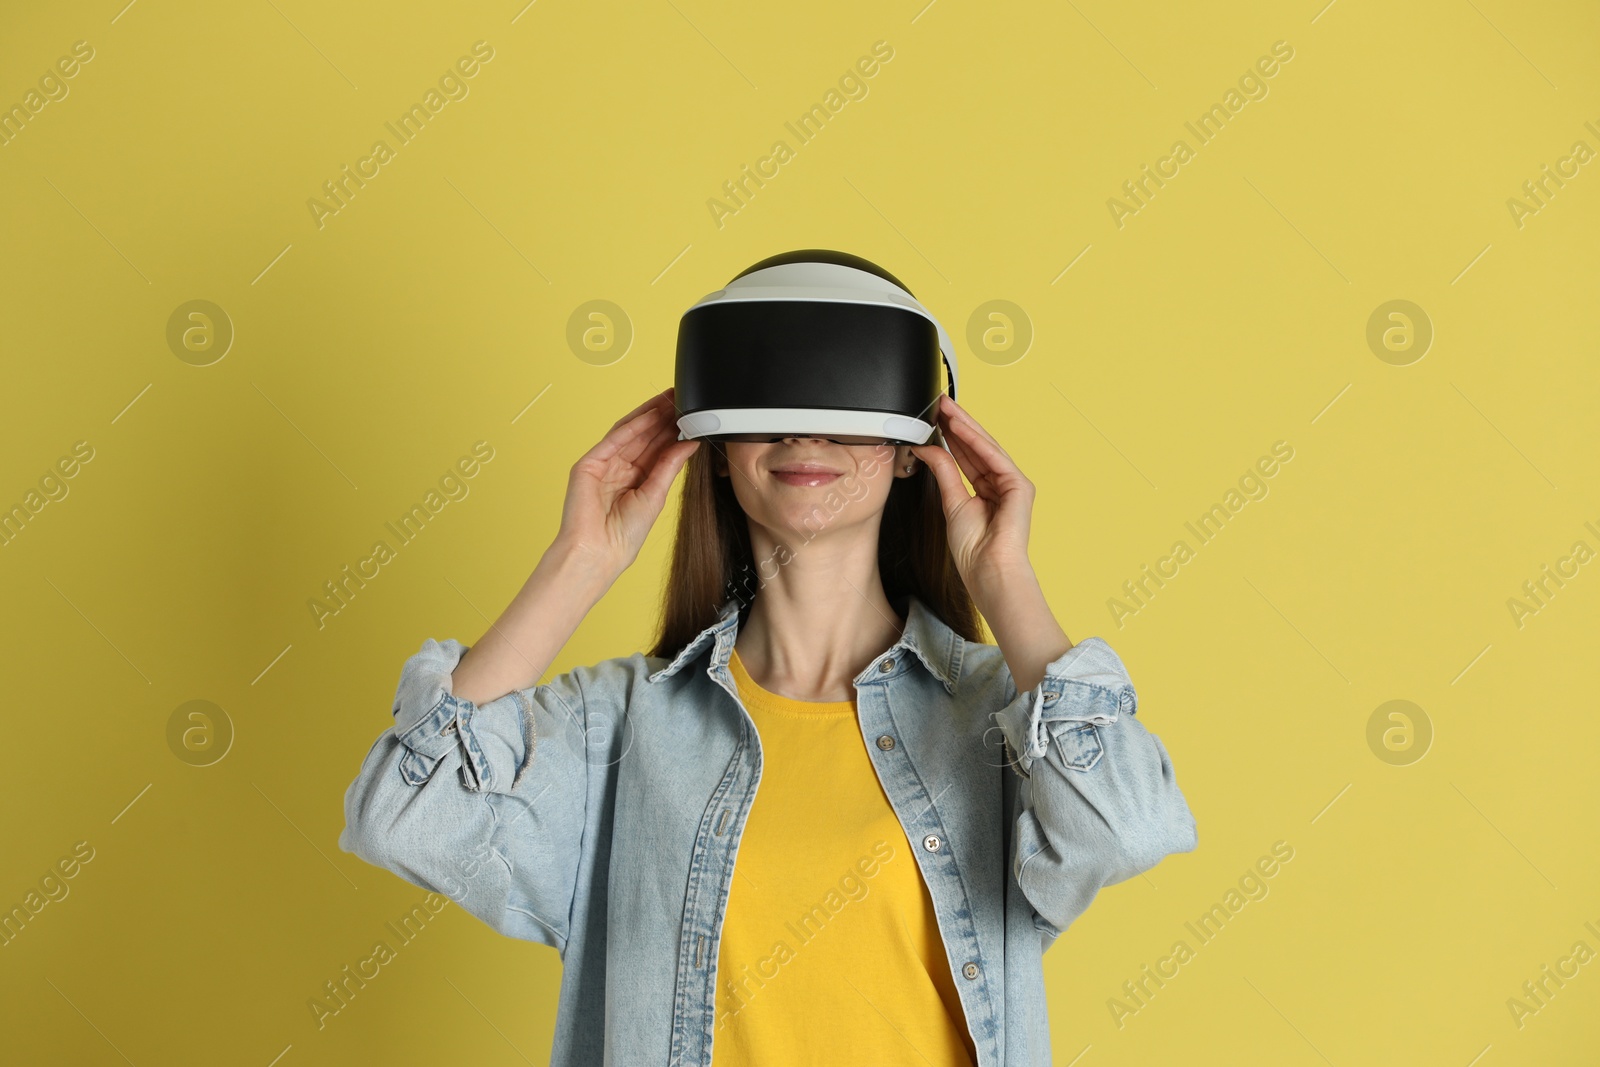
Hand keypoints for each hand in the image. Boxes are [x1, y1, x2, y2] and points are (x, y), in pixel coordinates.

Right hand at [555, 388, 698, 576]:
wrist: (599, 553)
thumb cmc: (623, 537)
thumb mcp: (656, 495)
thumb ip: (670, 466)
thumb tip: (690, 443)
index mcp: (636, 481)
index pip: (656, 449)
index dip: (673, 432)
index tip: (691, 416)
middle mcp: (619, 470)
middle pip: (644, 437)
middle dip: (663, 418)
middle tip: (683, 400)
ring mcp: (603, 465)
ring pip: (629, 433)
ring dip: (649, 415)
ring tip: (670, 400)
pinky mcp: (589, 464)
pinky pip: (614, 440)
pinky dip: (633, 426)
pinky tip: (650, 414)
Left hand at [910, 395, 1036, 602]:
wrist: (988, 570)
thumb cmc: (974, 550)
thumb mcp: (952, 502)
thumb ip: (943, 472)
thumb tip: (927, 449)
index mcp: (986, 491)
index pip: (966, 456)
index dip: (951, 436)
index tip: (934, 419)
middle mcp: (1001, 484)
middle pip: (977, 447)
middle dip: (957, 424)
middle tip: (939, 404)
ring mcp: (1012, 483)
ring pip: (986, 447)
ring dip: (965, 426)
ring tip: (946, 408)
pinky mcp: (1019, 485)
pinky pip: (994, 456)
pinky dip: (976, 440)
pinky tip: (960, 427)